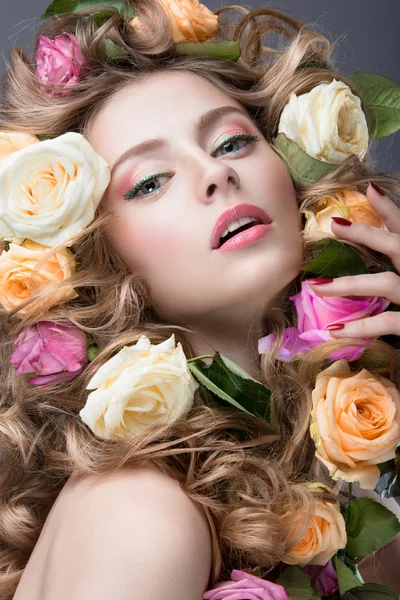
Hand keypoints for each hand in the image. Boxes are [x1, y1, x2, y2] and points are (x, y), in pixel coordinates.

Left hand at [307, 182, 399, 338]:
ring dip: (348, 284)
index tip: (369, 189)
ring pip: (386, 283)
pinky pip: (388, 323)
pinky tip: (335, 330)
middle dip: (365, 233)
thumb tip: (386, 242)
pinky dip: (361, 327)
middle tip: (333, 224)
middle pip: (397, 245)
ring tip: (316, 286)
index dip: (391, 209)